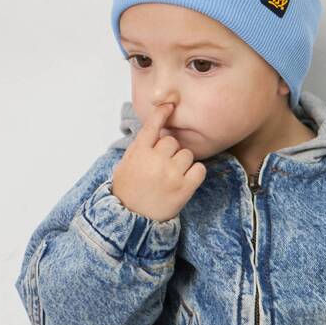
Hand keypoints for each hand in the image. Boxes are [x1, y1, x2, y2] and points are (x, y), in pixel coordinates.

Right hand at [111, 102, 206, 221]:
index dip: (162, 114)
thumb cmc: (128, 191)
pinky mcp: (185, 188)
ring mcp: (171, 174)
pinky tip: (185, 180)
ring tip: (172, 176)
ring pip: (187, 154)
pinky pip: (200, 169)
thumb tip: (154, 132)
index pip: (152, 126)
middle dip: (170, 151)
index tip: (170, 105)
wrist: (132, 219)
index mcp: (138, 153)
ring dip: (182, 163)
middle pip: (172, 141)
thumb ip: (139, 148)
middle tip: (163, 166)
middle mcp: (155, 160)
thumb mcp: (125, 165)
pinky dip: (195, 173)